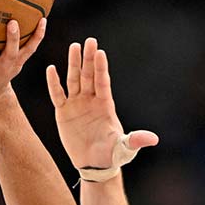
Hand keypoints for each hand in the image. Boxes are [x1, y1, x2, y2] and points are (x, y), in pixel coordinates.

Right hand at [44, 38, 157, 171]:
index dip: (101, 68)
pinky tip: (51, 69)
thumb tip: (153, 140)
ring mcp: (77, 104)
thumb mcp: (124, 148)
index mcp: (106, 105)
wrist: (94, 164)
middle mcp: (91, 100)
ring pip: (74, 80)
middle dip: (88, 59)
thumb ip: (135, 140)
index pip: (102, 82)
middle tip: (89, 41)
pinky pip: (58, 95)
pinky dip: (54, 83)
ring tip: (74, 46)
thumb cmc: (112, 154)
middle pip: (89, 76)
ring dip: (73, 64)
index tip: (100, 53)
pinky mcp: (63, 112)